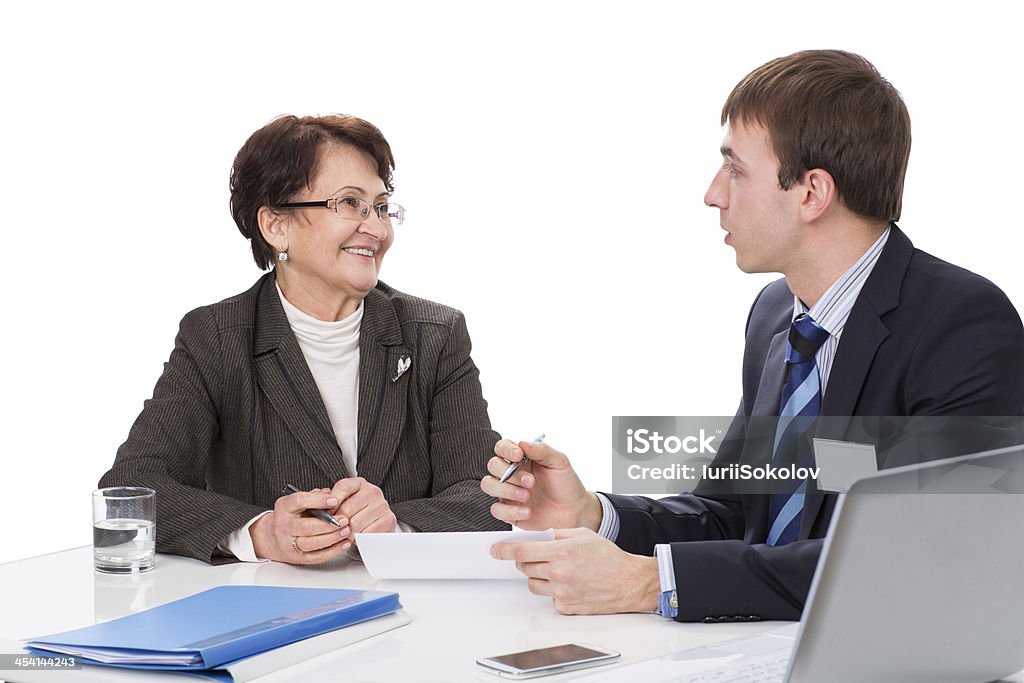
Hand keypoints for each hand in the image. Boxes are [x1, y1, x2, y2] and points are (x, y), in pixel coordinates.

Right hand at [251, 488, 351, 563]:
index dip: (318, 500)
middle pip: (306, 526)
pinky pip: (317, 556)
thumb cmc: (290, 517)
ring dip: (332, 538)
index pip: (299, 501)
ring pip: (312, 543)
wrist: (272, 538)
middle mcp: (285, 526)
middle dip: (328, 524)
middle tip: (344, 519)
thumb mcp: (297, 502)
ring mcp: (290, 543)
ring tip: (346, 531)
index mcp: (284, 507)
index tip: (334, 499)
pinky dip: (332, 551)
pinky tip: (343, 544)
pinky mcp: (298, 557)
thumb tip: (329, 493)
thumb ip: (314, 496)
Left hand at [327, 477, 397, 540]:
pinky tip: (358, 536)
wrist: (375, 525)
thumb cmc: (355, 514)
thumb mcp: (343, 503)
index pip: (343, 487)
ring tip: (347, 533)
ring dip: (348, 533)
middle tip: (336, 528)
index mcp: (360, 483)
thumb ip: (330, 502)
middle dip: (338, 522)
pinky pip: (366, 533)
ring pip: (355, 524)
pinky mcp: (388, 520)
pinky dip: (359, 539)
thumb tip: (317, 507)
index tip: (327, 512)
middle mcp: (373, 491)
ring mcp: (382, 505)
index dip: (332, 501)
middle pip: (347, 509)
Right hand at [480, 439, 602, 530]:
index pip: (502, 447)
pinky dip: (510, 511)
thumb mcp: (559, 462)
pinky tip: (528, 511)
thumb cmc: (566, 484)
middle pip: (492, 465)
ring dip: (505, 489)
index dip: (505, 449)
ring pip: (488, 485)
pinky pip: (496, 510)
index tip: (518, 455)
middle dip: (509, 473)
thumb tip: (522, 443)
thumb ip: (541, 450)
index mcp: (521, 458)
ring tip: (526, 495)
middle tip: (530, 481)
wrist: (575, 511)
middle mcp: (511, 474)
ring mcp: (508, 492)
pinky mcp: (509, 511)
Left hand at [491, 528, 659, 614]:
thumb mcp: (583, 534)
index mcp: (562, 551)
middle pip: (525, 567)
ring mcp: (561, 592)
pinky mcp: (565, 607)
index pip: (522, 551)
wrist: (629, 583)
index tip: (495, 550)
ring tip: (558, 570)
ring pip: (533, 584)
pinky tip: (570, 584)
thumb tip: (537, 537)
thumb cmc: (609, 558)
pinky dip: (553, 590)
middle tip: (541, 557)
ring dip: (539, 576)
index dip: (504, 550)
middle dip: (528, 560)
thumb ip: (557, 535)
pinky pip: (548, 597)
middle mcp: (559, 573)